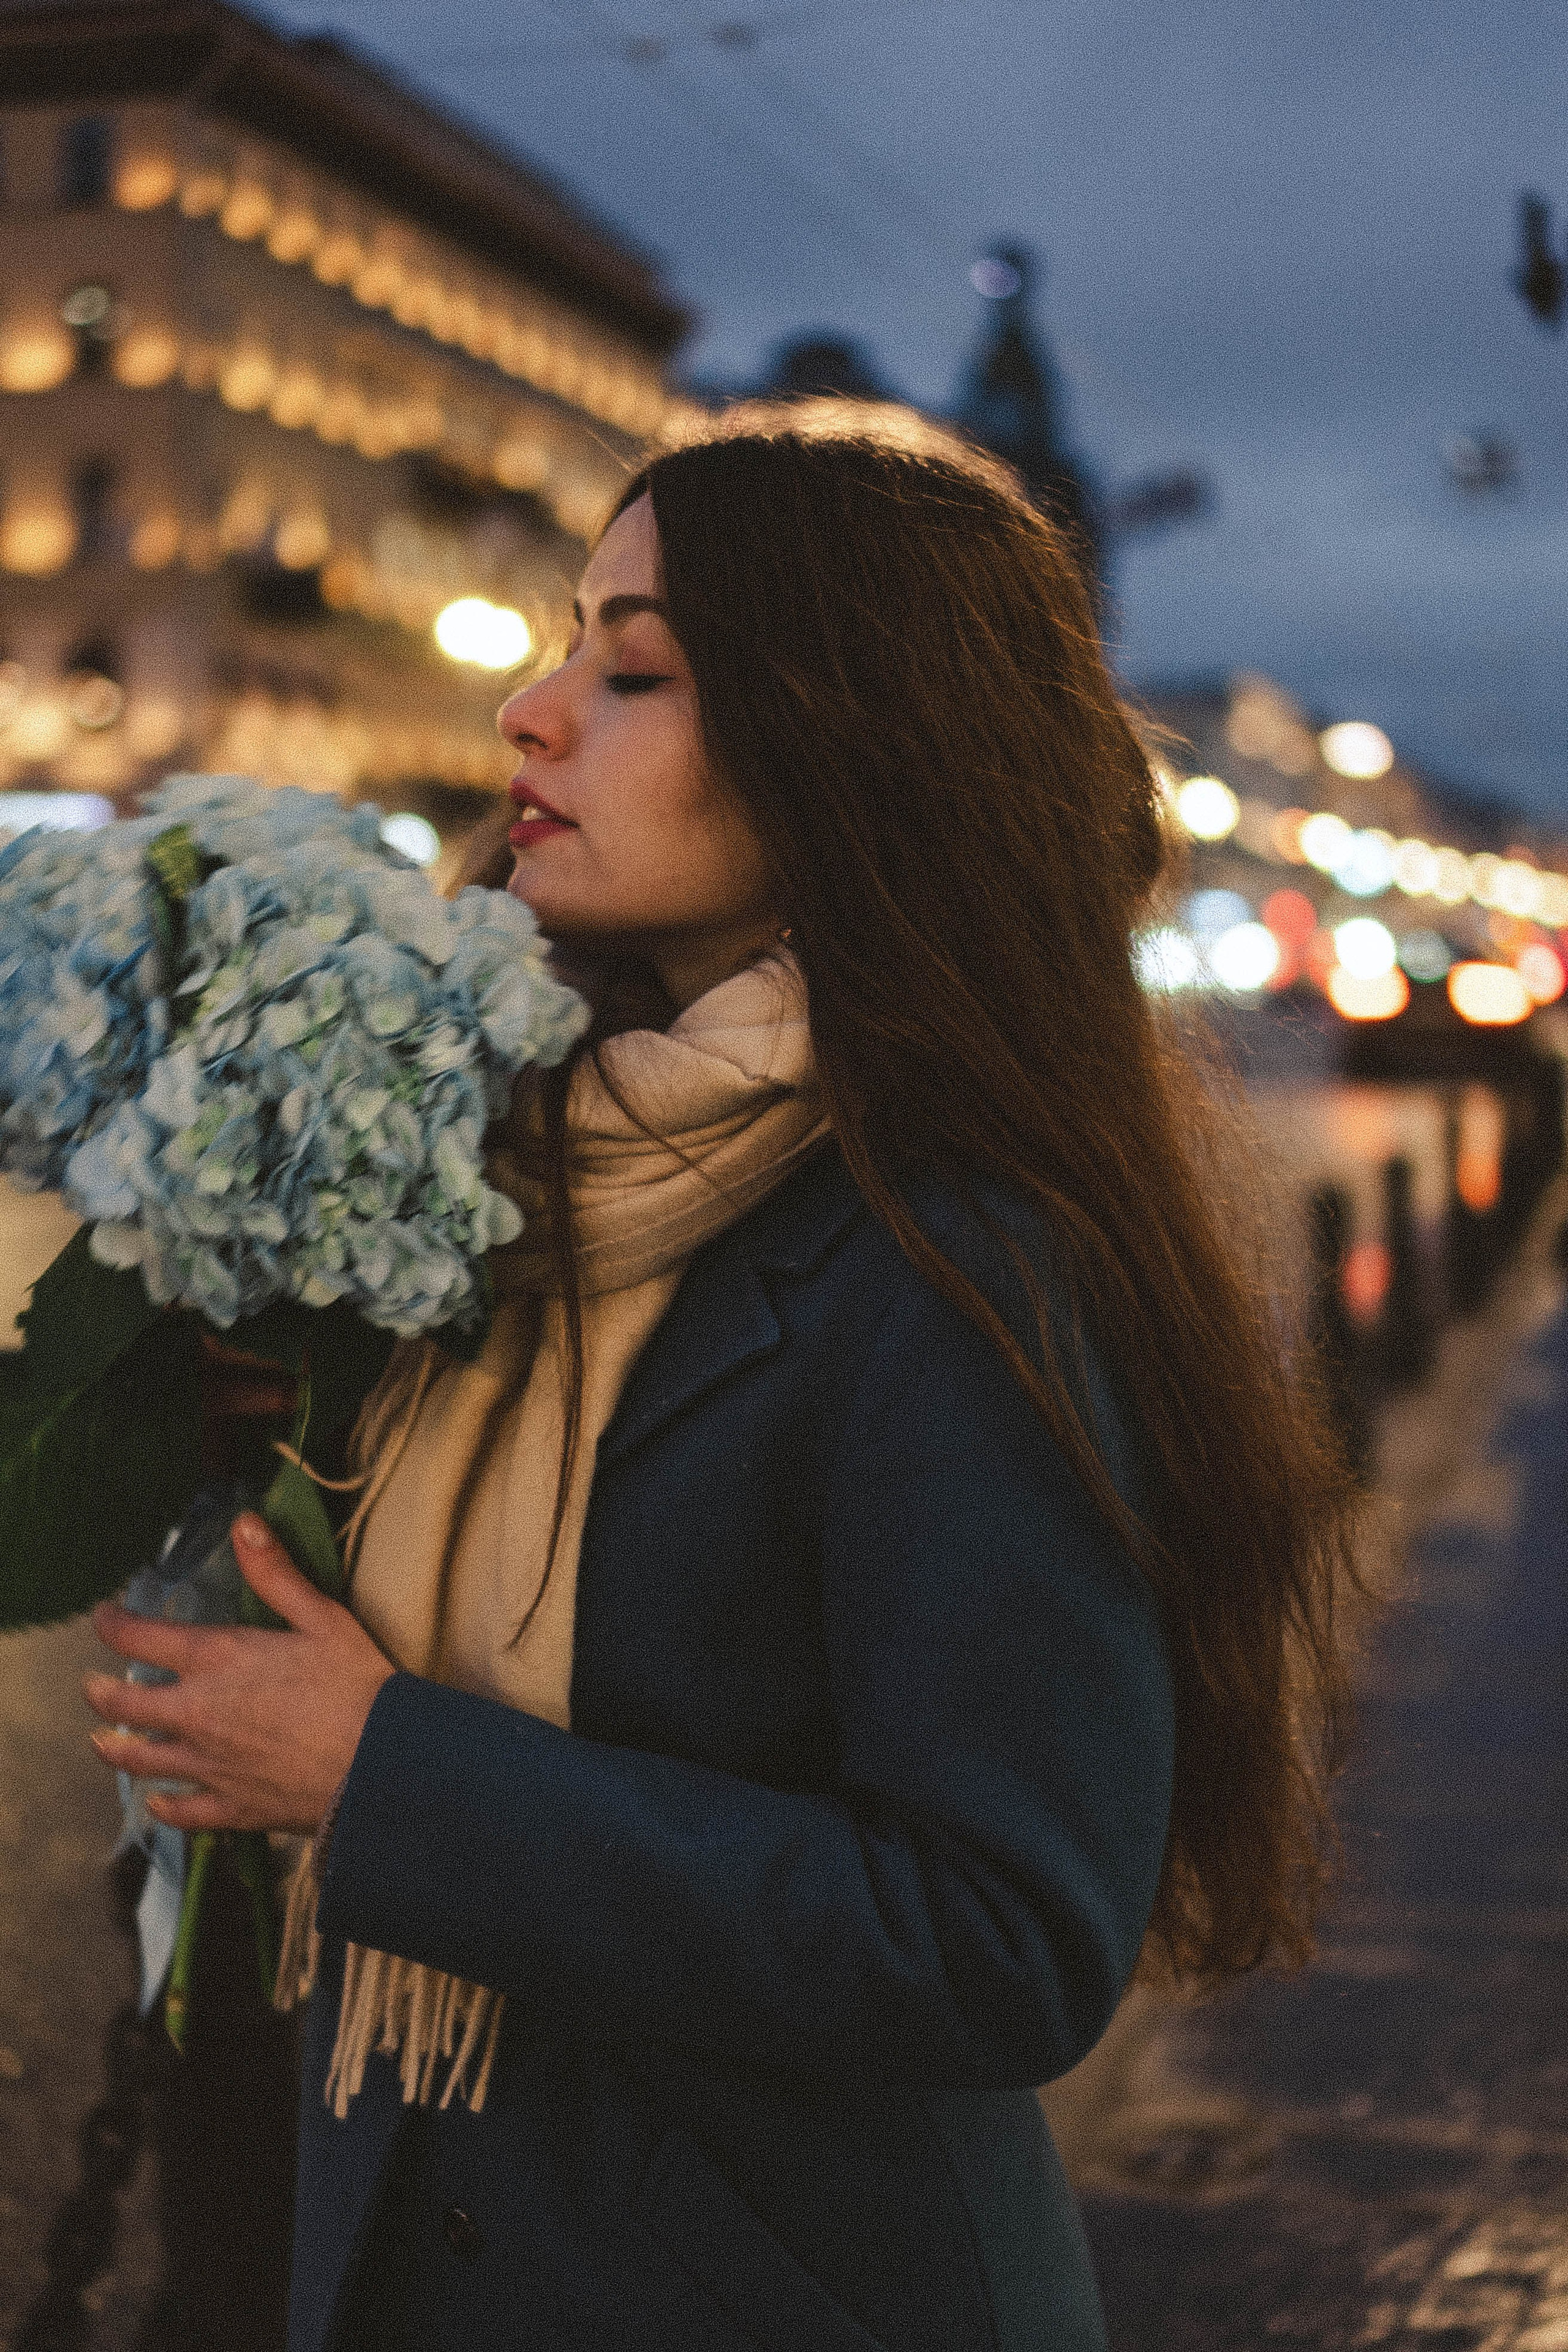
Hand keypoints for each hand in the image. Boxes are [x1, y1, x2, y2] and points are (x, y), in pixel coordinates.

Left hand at [83, 1514, 394, 1834]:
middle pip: (122, 1706)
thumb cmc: (357, 1684)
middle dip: (100, 1692)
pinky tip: (156, 1804)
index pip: (140, 1638)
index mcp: (217, 1660)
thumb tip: (242, 1523)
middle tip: (93, 1685)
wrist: (381, 1763)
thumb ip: (275, 1573)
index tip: (103, 1618)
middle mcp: (198, 1713)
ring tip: (104, 1742)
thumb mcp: (322, 1615)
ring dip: (114, 1749)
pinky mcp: (230, 1807)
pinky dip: (162, 1808)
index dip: (112, 1625)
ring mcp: (209, 1765)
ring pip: (139, 1761)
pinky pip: (180, 1812)